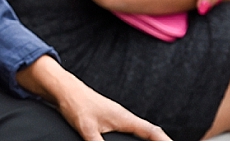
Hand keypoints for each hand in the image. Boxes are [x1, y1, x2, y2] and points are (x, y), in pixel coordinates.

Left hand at [51, 70, 169, 140]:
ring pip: (140, 130)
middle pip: (150, 132)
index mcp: (124, 118)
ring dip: (150, 139)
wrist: (63, 89)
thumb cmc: (76, 103)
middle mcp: (124, 117)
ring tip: (158, 145)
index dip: (165, 142)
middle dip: (161, 142)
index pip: (153, 132)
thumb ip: (97, 144)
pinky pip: (129, 130)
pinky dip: (137, 137)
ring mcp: (117, 117)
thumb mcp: (87, 129)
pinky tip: (134, 141)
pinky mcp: (108, 119)